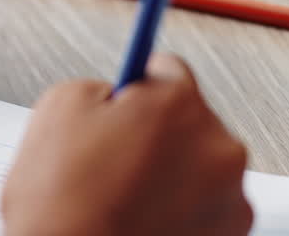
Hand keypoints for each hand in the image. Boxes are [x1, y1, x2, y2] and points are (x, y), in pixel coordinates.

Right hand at [1, 55, 252, 235]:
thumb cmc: (61, 205)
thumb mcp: (60, 107)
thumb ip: (100, 87)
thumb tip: (117, 96)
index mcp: (178, 104)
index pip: (167, 69)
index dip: (137, 86)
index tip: (130, 97)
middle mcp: (218, 146)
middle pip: (188, 119)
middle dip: (156, 133)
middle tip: (113, 157)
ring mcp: (229, 198)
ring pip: (199, 165)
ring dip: (171, 173)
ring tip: (122, 197)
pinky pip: (206, 207)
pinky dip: (181, 211)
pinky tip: (141, 219)